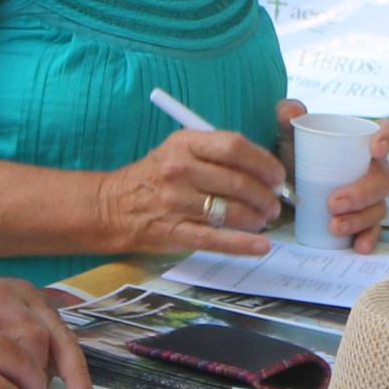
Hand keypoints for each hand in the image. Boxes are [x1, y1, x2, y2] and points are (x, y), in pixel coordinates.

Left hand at [0, 274, 95, 388]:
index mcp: (4, 296)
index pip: (31, 336)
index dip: (33, 371)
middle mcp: (26, 295)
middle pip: (58, 335)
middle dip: (70, 372)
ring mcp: (37, 300)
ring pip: (65, 336)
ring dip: (73, 370)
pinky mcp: (40, 309)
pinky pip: (61, 338)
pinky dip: (66, 364)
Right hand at [98, 125, 287, 255]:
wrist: (111, 206)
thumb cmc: (154, 177)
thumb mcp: (178, 149)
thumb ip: (215, 153)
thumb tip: (263, 170)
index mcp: (184, 143)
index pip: (234, 146)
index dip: (263, 162)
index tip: (276, 175)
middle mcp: (179, 169)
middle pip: (237, 182)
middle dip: (264, 196)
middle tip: (274, 204)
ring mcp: (175, 202)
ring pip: (230, 212)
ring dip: (255, 219)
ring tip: (263, 221)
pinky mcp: (174, 231)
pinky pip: (215, 239)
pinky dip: (242, 244)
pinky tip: (261, 246)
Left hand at [279, 98, 388, 252]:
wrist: (282, 183)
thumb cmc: (296, 152)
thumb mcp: (290, 133)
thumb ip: (289, 116)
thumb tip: (291, 110)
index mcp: (364, 142)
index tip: (374, 148)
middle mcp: (373, 169)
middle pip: (383, 180)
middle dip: (362, 193)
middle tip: (333, 202)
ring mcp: (370, 196)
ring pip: (378, 208)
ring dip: (360, 218)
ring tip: (334, 226)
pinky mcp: (361, 219)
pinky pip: (373, 230)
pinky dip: (368, 238)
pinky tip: (358, 246)